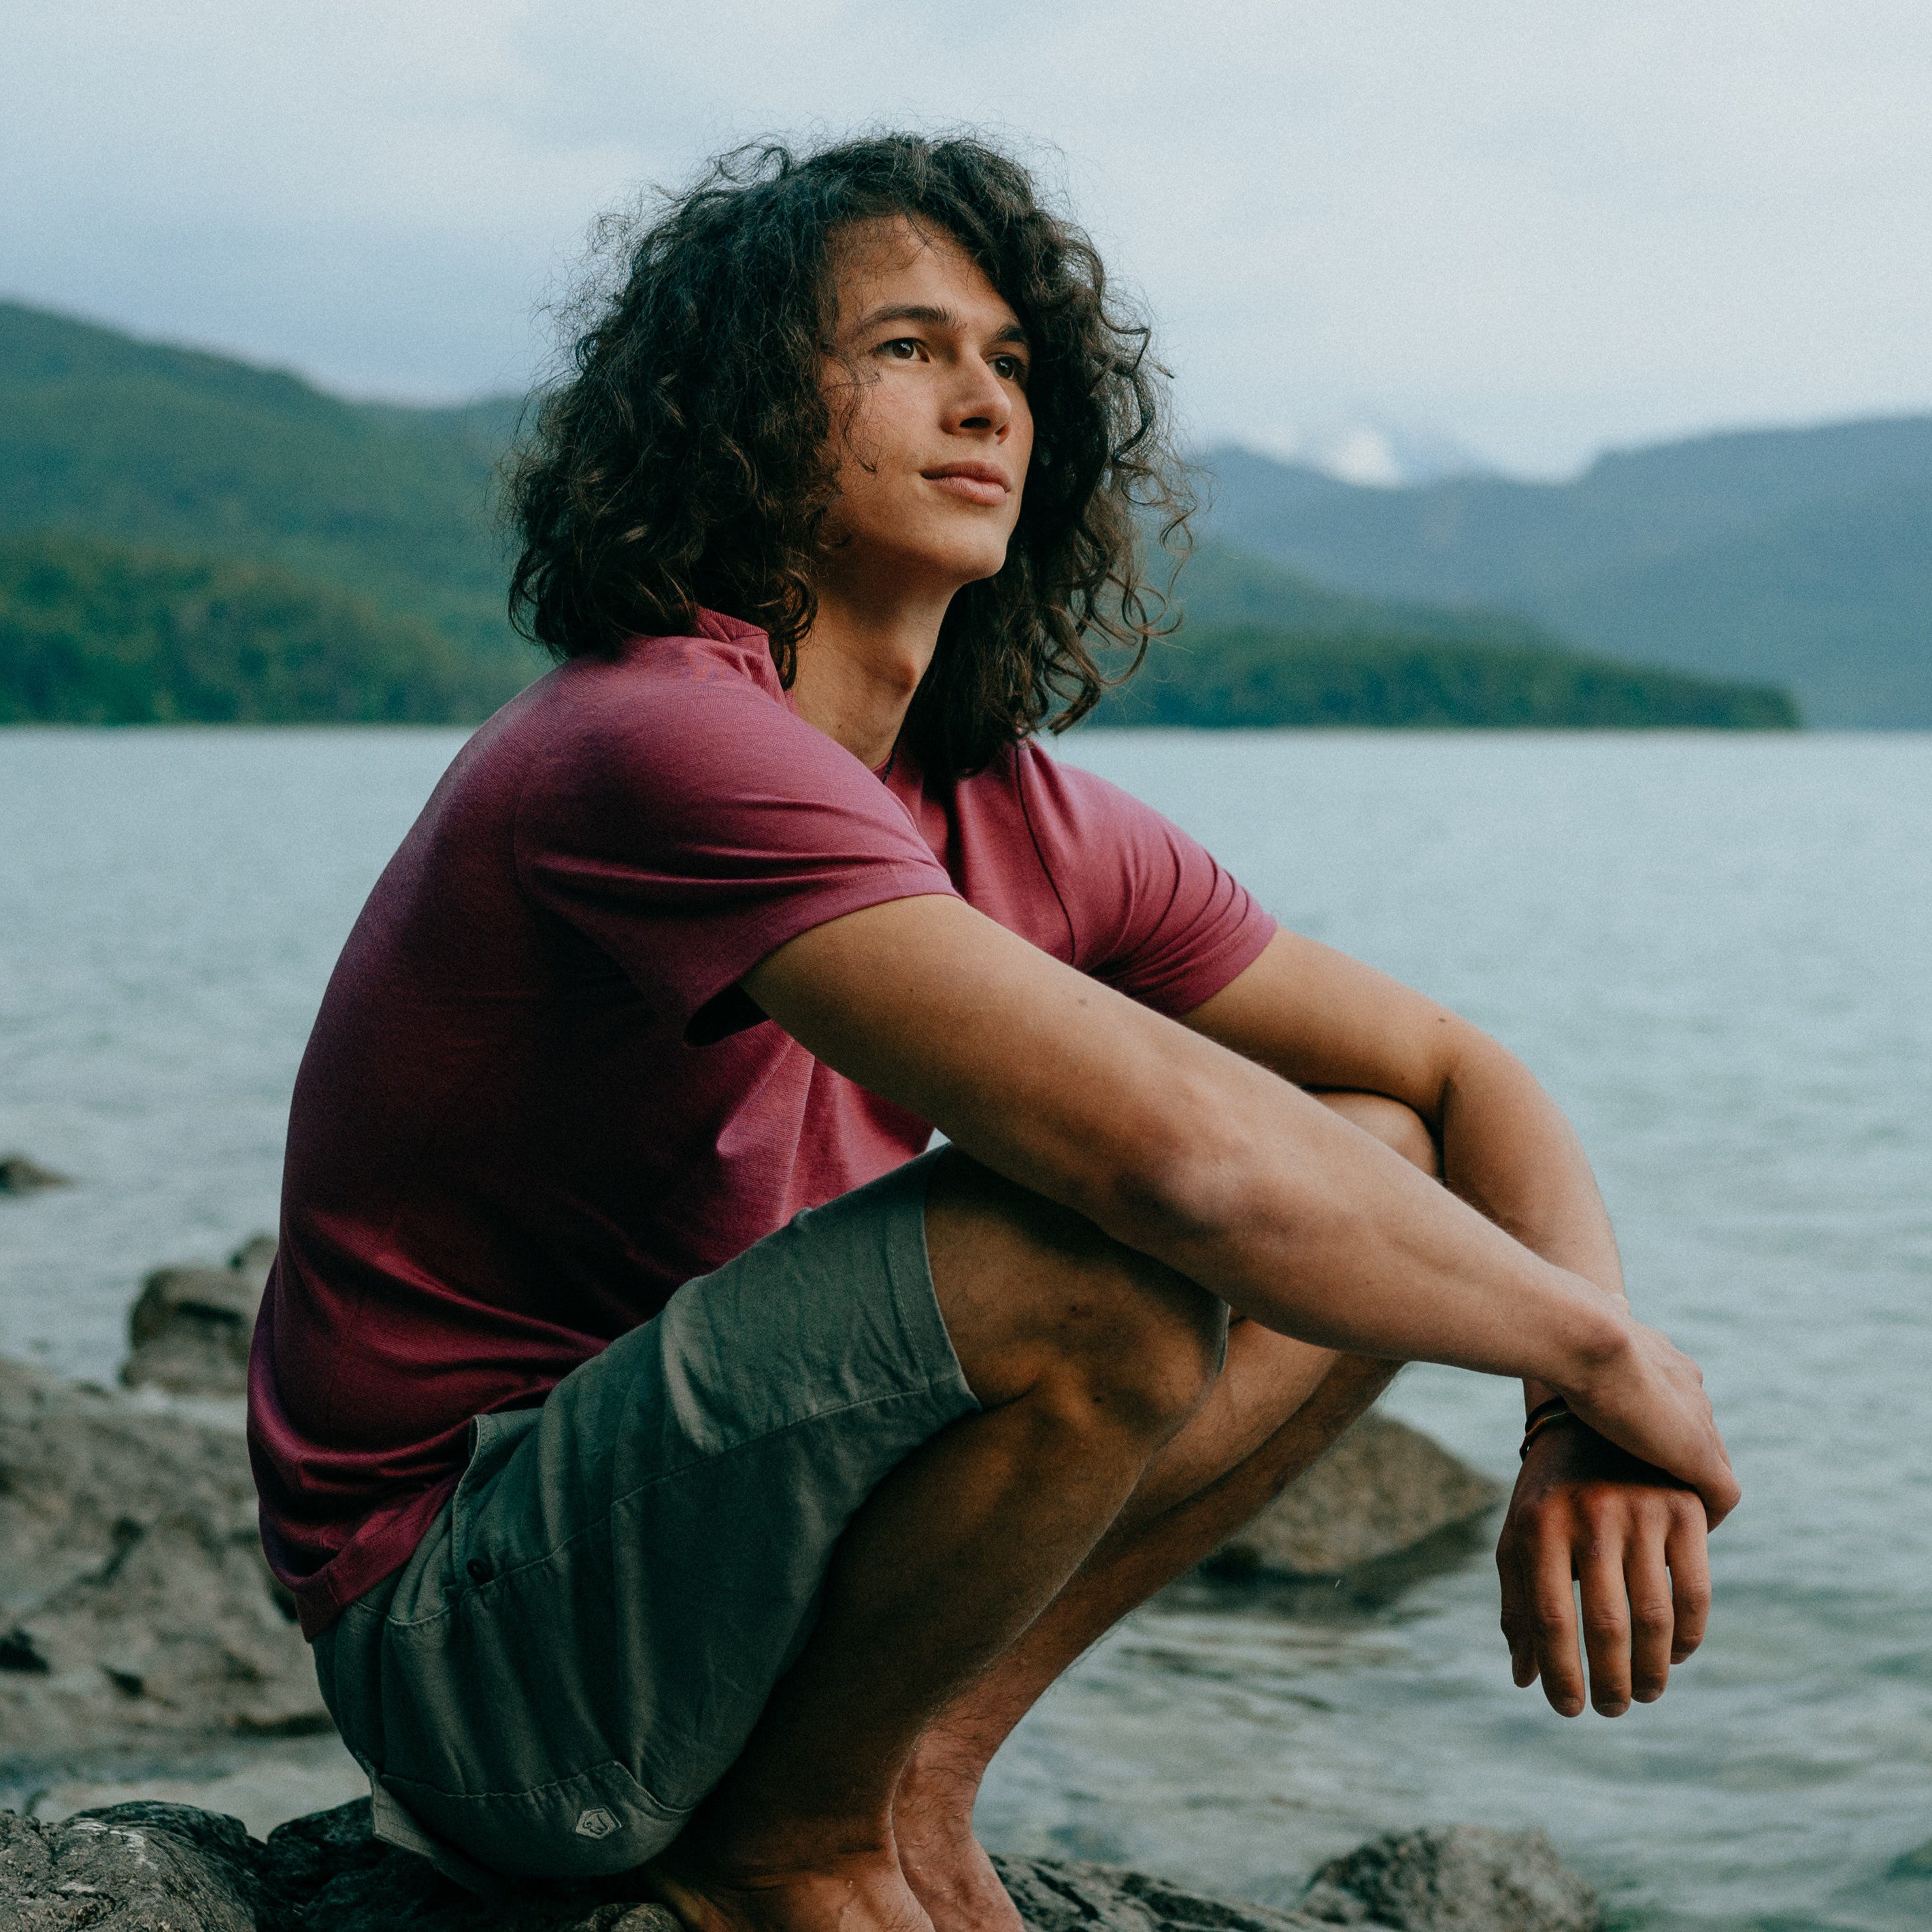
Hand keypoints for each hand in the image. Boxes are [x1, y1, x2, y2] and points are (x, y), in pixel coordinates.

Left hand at [1496, 1419, 1715, 1716]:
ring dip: (1652, 1670)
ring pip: (1654, 1617)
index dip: (1559, 1672)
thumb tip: (1523, 1678)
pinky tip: (1674, 1656)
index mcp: (1540, 1521)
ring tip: (1642, 1693)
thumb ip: (1518, 1604)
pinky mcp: (1685, 1509)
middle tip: (1611, 1710)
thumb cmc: (1549, 1493)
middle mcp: (1590, 1514)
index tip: (1568, 1709)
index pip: (1549, 1616)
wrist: (1595, 1416)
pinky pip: (1695, 1591)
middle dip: (1609, 1681)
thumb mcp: (1521, 1535)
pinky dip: (1688, 1636)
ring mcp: (1642, 1509)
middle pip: (1604, 1624)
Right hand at [1552, 1315, 1739, 1527]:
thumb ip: (1570, 1352)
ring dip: (1690, 1490)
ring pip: (1711, 1462)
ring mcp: (1697, 1418)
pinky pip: (1721, 1495)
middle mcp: (1686, 1385)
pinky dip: (1707, 1514)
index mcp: (1659, 1359)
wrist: (1585, 1340)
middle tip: (1648, 1493)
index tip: (1633, 1450)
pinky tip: (1680, 1534)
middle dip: (1676, 1459)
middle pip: (1695, 1429)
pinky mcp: (1700, 1452)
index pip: (1670, 1397)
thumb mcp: (1568, 1342)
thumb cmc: (1560, 1337)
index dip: (1655, 1426)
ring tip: (1663, 1520)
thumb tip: (1540, 1351)